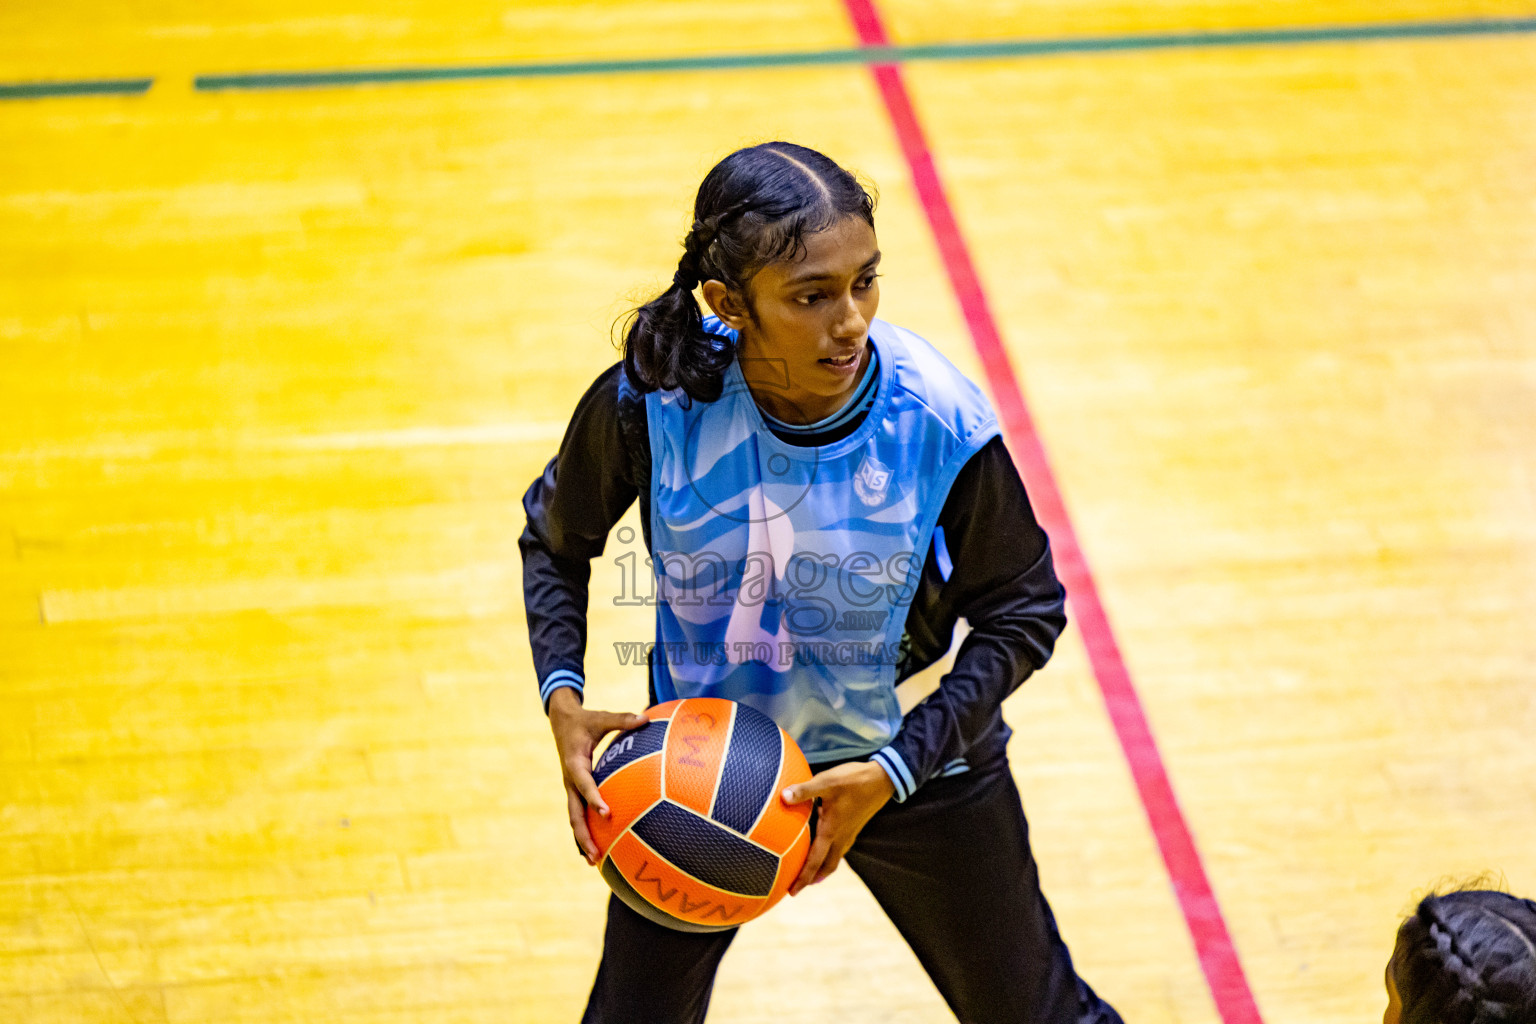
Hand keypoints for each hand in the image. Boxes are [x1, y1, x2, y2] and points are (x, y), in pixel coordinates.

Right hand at [547, 687, 647, 865]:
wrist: (561, 721)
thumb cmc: (584, 720)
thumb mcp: (600, 717)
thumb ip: (621, 719)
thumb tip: (645, 718)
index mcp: (574, 763)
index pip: (584, 784)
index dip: (594, 798)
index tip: (607, 813)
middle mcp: (570, 780)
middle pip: (574, 813)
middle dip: (584, 835)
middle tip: (596, 854)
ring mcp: (570, 788)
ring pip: (575, 818)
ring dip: (582, 840)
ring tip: (594, 862)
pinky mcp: (574, 791)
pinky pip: (579, 814)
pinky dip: (585, 831)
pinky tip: (596, 848)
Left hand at [781, 761, 894, 894]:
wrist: (882, 779)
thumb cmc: (853, 780)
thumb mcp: (826, 782)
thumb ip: (804, 790)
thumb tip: (783, 797)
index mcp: (831, 830)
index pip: (815, 861)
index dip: (803, 877)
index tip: (792, 892)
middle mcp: (841, 836)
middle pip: (827, 867)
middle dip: (812, 879)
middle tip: (798, 887)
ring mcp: (850, 833)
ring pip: (835, 858)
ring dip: (822, 868)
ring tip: (811, 873)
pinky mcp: (854, 826)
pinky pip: (840, 848)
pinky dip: (830, 855)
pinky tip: (825, 846)